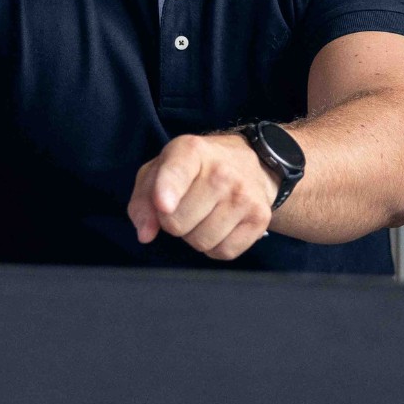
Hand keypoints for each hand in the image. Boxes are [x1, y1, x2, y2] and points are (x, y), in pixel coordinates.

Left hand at [127, 132, 280, 259]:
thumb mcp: (160, 171)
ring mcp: (244, 195)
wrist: (249, 164)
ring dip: (195, 235)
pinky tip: (220, 225)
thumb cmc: (195, 170)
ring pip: (200, 242)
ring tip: (204, 214)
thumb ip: (143, 200)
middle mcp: (222, 171)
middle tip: (186, 205)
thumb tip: (145, 234)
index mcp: (191, 150)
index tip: (164, 204)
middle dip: (173, 222)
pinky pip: (223, 252)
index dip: (167, 191)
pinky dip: (215, 247)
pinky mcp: (260, 218)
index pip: (177, 173)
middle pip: (177, 223)